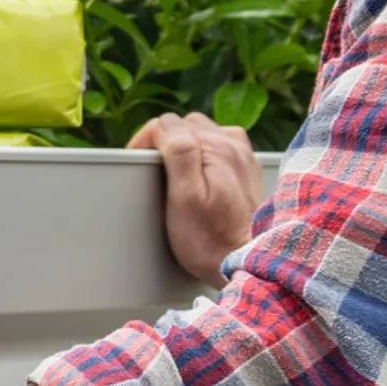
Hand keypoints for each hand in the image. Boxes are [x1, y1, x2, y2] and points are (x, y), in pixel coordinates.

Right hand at [129, 111, 263, 286]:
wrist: (249, 262)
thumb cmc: (212, 239)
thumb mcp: (184, 197)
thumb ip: (179, 153)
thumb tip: (167, 125)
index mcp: (215, 148)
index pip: (168, 123)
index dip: (146, 140)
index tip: (137, 161)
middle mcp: (233, 147)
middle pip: (187, 125)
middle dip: (165, 140)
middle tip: (152, 169)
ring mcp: (243, 158)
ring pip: (205, 133)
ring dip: (186, 146)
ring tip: (174, 172)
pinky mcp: (247, 171)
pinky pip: (221, 147)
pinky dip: (205, 155)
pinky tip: (199, 176)